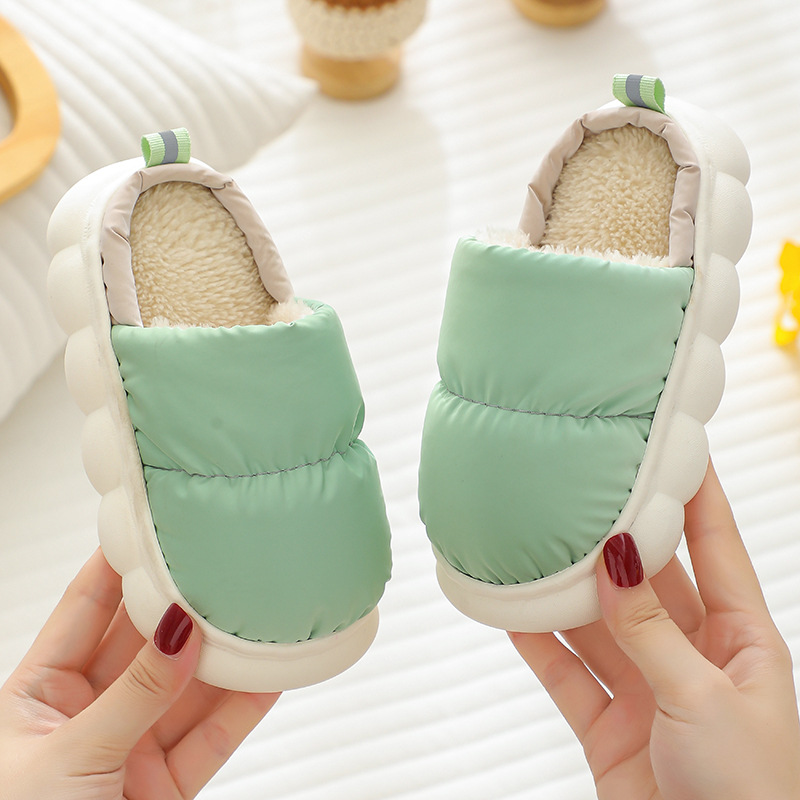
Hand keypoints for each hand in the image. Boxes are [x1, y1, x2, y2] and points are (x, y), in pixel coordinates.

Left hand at [0, 549, 279, 799]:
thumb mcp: (65, 758)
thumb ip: (131, 695)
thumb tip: (176, 631)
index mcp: (35, 696)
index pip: (84, 610)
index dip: (117, 565)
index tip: (151, 522)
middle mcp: (86, 714)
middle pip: (144, 643)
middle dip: (183, 606)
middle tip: (220, 565)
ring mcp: (129, 748)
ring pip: (187, 688)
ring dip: (224, 654)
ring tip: (258, 613)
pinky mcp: (165, 786)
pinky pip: (211, 736)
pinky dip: (244, 706)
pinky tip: (269, 672)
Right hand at [510, 461, 799, 799]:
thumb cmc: (753, 794)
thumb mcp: (704, 697)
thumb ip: (649, 627)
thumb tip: (614, 559)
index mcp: (741, 638)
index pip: (716, 545)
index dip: (696, 491)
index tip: (672, 440)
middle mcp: (692, 653)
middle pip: (647, 578)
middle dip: (614, 536)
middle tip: (581, 488)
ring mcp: (648, 687)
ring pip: (598, 622)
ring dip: (565, 591)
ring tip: (531, 545)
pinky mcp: (608, 723)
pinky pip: (566, 672)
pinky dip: (537, 644)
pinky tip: (510, 612)